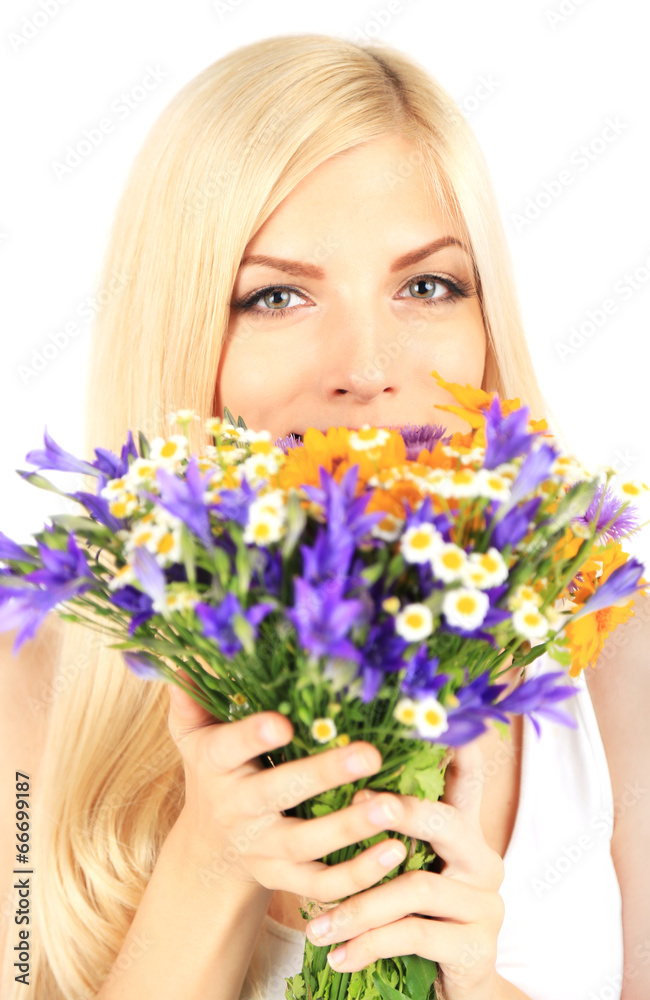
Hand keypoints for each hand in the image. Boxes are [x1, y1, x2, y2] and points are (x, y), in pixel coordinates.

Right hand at [166, 669, 409, 900]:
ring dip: (351, 828)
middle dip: (324, 775)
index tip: (283, 722)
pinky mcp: (287, 880)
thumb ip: (192, 697)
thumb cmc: (214, 773)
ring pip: (307, 845)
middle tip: (371, 754)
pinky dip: (360, 875)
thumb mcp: (193, 735)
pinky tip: (397, 851)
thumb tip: (184, 653)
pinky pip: (324, 885)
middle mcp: (238, 809)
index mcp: (215, 766)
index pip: (228, 749)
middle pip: (278, 793)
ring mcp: (263, 850)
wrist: (210, 850)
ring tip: (392, 806)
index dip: (252, 737)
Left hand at [304, 738, 505, 999]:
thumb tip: (342, 789)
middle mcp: (483, 860)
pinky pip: (413, 935)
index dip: (461, 750)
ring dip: (359, 905)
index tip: (443, 718)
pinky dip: (368, 943)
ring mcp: (484, 904)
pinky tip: (337, 954)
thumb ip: (390, 834)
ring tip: (315, 922)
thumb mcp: (408, 870)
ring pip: (416, 886)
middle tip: (361, 802)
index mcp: (465, 834)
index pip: (468, 782)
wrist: (453, 987)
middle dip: (401, 810)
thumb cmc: (418, 917)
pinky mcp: (476, 946)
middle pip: (445, 822)